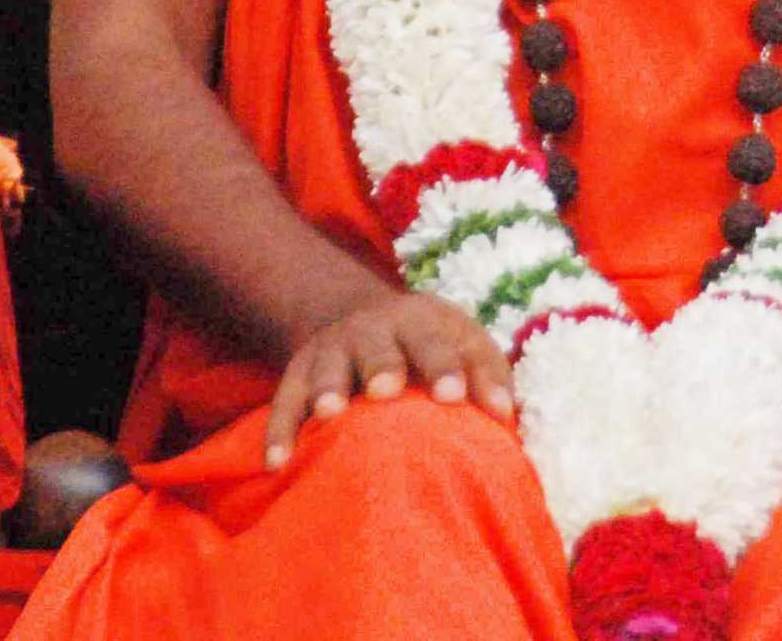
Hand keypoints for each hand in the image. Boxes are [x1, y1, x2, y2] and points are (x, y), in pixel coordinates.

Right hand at [263, 289, 514, 468]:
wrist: (361, 317)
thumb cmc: (430, 346)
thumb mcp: (464, 342)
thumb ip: (487, 374)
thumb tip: (504, 414)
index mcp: (419, 322)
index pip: (435, 341)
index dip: (444, 365)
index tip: (453, 395)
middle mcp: (372, 331)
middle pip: (377, 346)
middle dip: (381, 365)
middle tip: (385, 390)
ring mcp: (331, 351)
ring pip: (325, 368)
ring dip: (326, 388)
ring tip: (328, 415)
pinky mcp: (297, 375)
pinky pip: (283, 402)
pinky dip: (278, 431)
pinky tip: (277, 464)